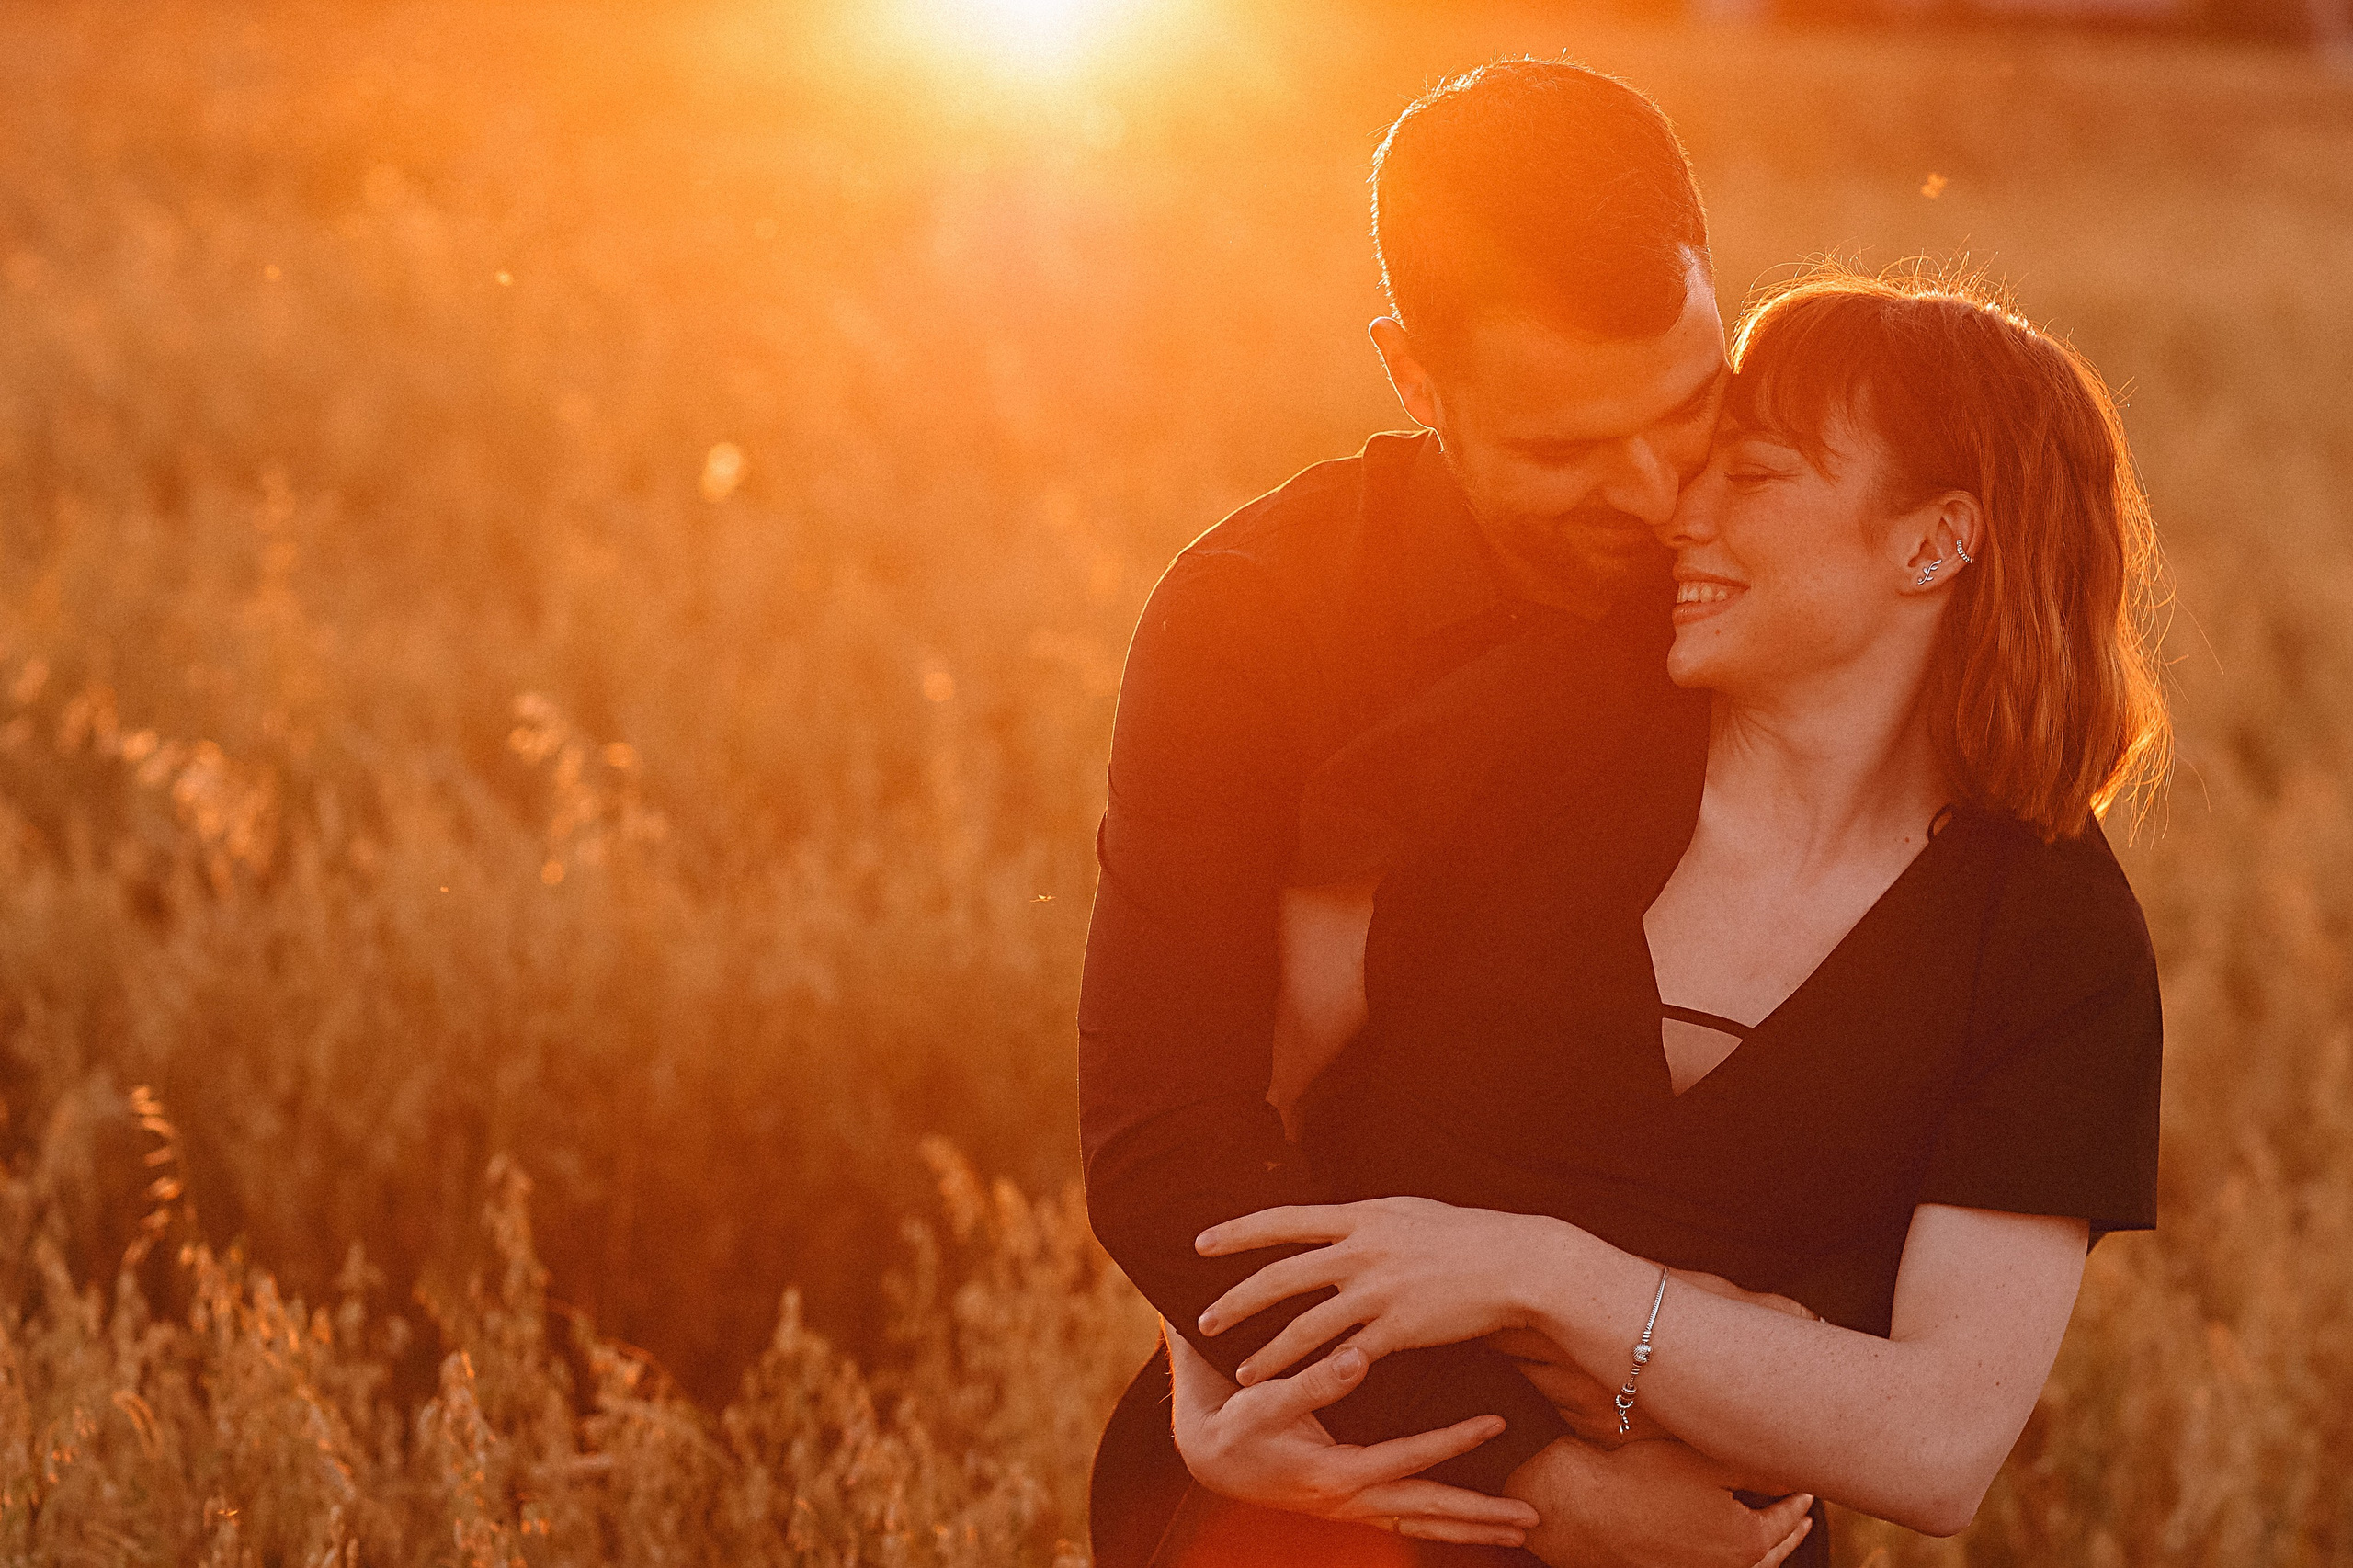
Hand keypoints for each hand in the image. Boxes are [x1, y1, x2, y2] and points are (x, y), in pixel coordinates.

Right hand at [1162, 1321, 1541, 1548]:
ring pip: (1423, 1524)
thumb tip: (1360, 1356)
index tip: (1496, 1423)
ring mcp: (1352, 1509)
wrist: (1206, 1455)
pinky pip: (1408, 1519)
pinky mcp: (1350, 1502)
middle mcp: (1350, 1501)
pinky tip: (1467, 1521)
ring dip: (1470, 1529)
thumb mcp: (1265, 1401)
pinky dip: (1443, 1523)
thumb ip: (1313, 1382)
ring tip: (1519, 1530)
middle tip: (1533, 1518)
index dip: (1454, 1441)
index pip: (1409, 1459)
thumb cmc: (1234, 1423)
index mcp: (1335, 1475)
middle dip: (1481, 1517)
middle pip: (1428, 1513)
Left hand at [1194, 1197, 1539, 1382]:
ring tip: (1242, 1373)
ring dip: (1269, 1352)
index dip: (1238, 1232)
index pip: (1283, 1220)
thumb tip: (1333, 1219)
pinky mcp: (1399, 1329)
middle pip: (1282, 1276)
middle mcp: (1361, 1250)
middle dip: (1237, 1300)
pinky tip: (1301, 1391)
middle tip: (1202, 1319)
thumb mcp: (1405, 1212)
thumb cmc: (1463, 1235)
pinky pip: (1347, 1359)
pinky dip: (1319, 1377)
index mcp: (1359, 1217)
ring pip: (1307, 1326)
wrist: (1514, 1263)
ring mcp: (1378, 1290)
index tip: (1200, 1244)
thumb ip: (1364, 1221)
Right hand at [1506, 1436, 1815, 1567]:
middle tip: (1802, 1513)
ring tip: (1774, 1538)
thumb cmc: (1639, 1477)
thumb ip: (1759, 1471)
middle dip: (1789, 1530)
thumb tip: (1796, 1476)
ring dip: (1765, 1552)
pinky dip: (1733, 1561)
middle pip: (1771, 1552)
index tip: (1806, 1483)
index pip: (1785, 1519)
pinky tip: (1725, 1546)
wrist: (1575, 1506)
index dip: (1797, 1498)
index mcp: (1745, 1544)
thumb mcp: (1705, 1462)